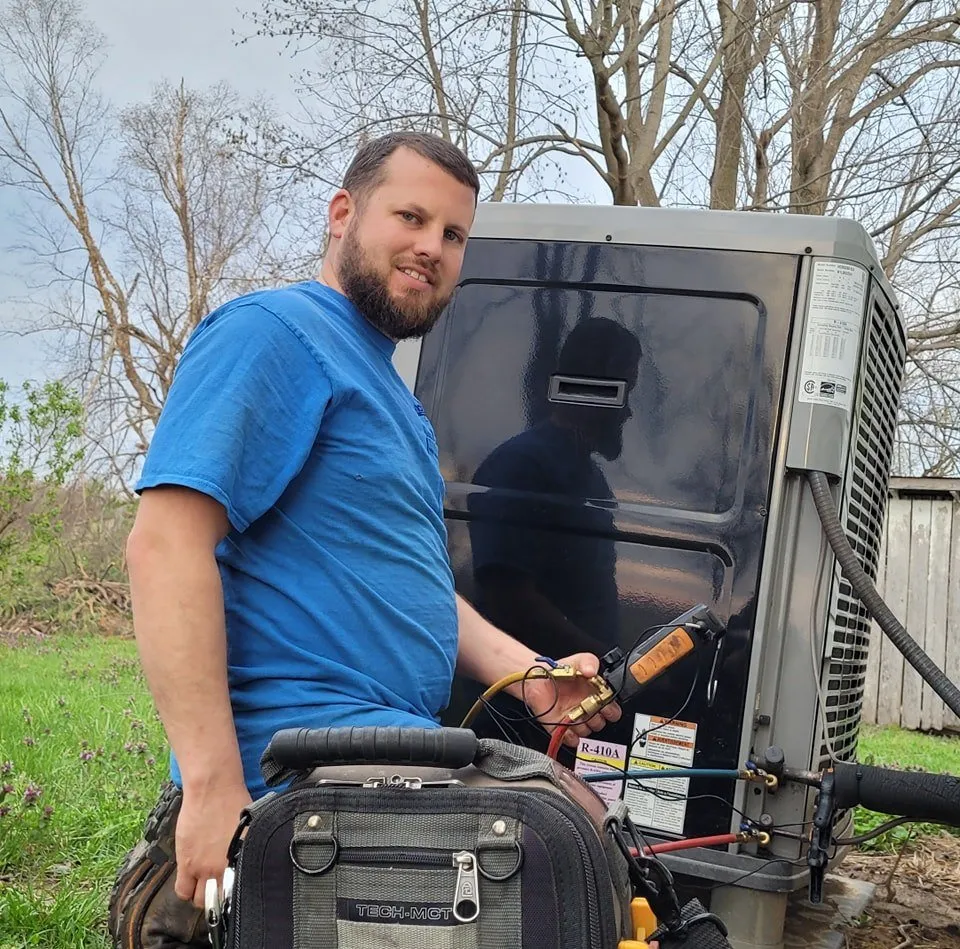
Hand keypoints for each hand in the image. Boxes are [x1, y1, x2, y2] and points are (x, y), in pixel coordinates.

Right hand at [174, 781, 251, 907]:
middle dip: (219, 896)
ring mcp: (203, 867)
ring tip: (204, 883)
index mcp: (241, 859)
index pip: (239, 891)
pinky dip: (185, 890)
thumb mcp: (249, 828)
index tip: (234, 890)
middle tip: (218, 886)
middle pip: (219, 899)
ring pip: (200, 900)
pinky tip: (190, 881)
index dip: (235, 893)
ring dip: (202, 894)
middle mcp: (224, 867)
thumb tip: (250, 858)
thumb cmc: (234, 802)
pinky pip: (182, 890)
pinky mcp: (186, 862)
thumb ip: (247, 848)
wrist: (213, 789)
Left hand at [519, 652, 620, 748]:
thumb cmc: (561, 670)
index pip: (612, 711)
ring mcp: (574, 719)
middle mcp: (587, 709)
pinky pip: (570, 739)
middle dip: (595, 717)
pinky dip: (570, 736)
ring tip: (575, 712)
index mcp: (596, 696)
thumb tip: (592, 670)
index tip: (604, 703)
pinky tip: (567, 724)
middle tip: (588, 706)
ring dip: (582, 725)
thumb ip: (589, 661)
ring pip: (586, 732)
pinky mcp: (560, 727)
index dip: (611, 710)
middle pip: (600, 724)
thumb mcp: (579, 660)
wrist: (538, 677)